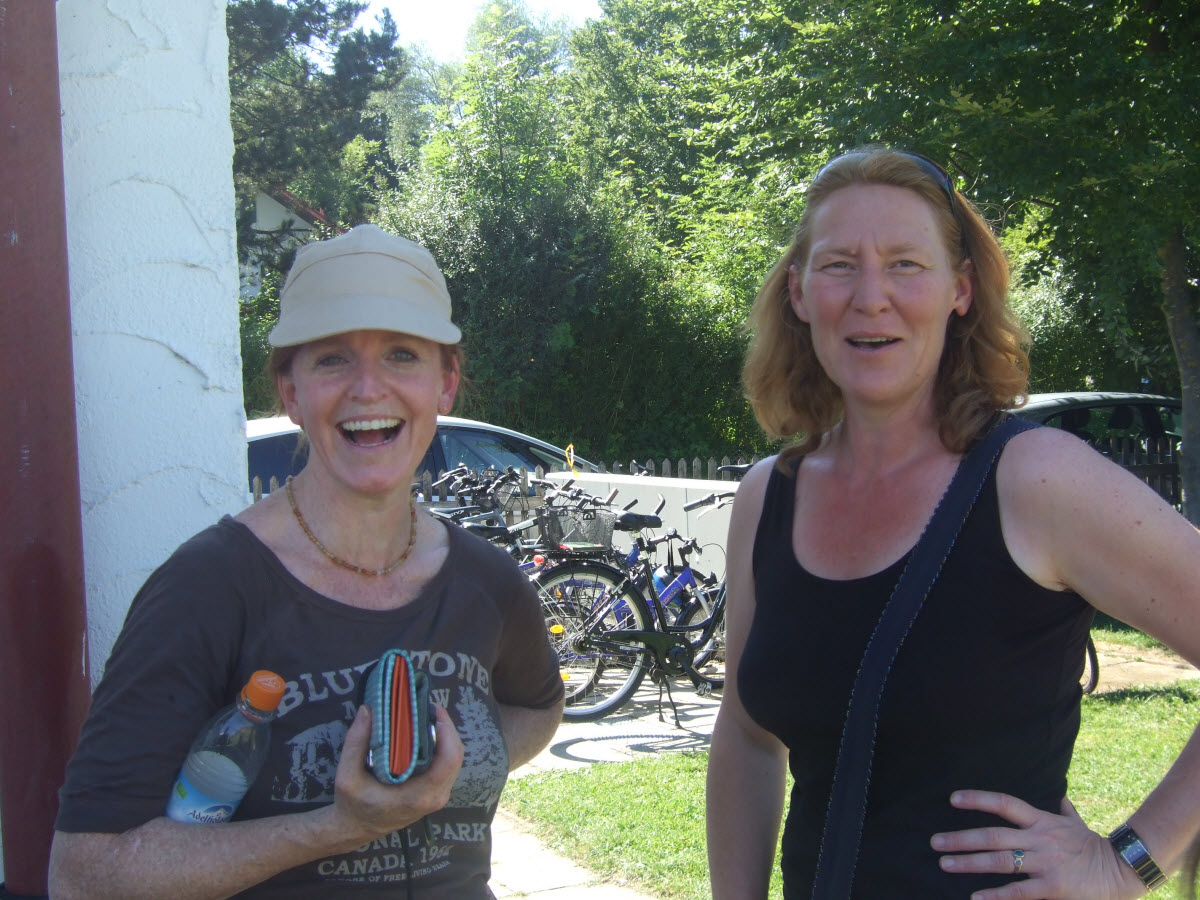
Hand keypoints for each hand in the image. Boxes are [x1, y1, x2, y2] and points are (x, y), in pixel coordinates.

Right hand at [328, 704, 463, 848]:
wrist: (355, 829)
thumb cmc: (352, 804)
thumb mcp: (346, 775)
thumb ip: (356, 742)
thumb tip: (367, 710)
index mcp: (418, 796)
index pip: (449, 760)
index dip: (447, 732)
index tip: (433, 711)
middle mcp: (434, 798)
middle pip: (456, 756)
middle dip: (446, 728)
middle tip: (429, 708)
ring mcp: (438, 797)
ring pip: (454, 760)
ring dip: (445, 736)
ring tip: (427, 717)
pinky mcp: (436, 794)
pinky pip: (447, 766)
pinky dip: (442, 747)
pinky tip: (426, 733)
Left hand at [930, 791, 1145, 898]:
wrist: (1122, 869)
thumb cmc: (1094, 846)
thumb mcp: (1077, 823)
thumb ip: (1065, 810)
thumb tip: (1062, 797)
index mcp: (1041, 821)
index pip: (1004, 803)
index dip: (978, 800)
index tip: (953, 799)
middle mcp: (1039, 839)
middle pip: (993, 836)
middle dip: (961, 839)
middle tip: (935, 842)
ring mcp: (1045, 863)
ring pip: (1000, 861)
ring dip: (969, 863)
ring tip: (945, 863)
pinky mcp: (1052, 887)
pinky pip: (1019, 891)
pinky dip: (996, 895)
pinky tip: (976, 897)